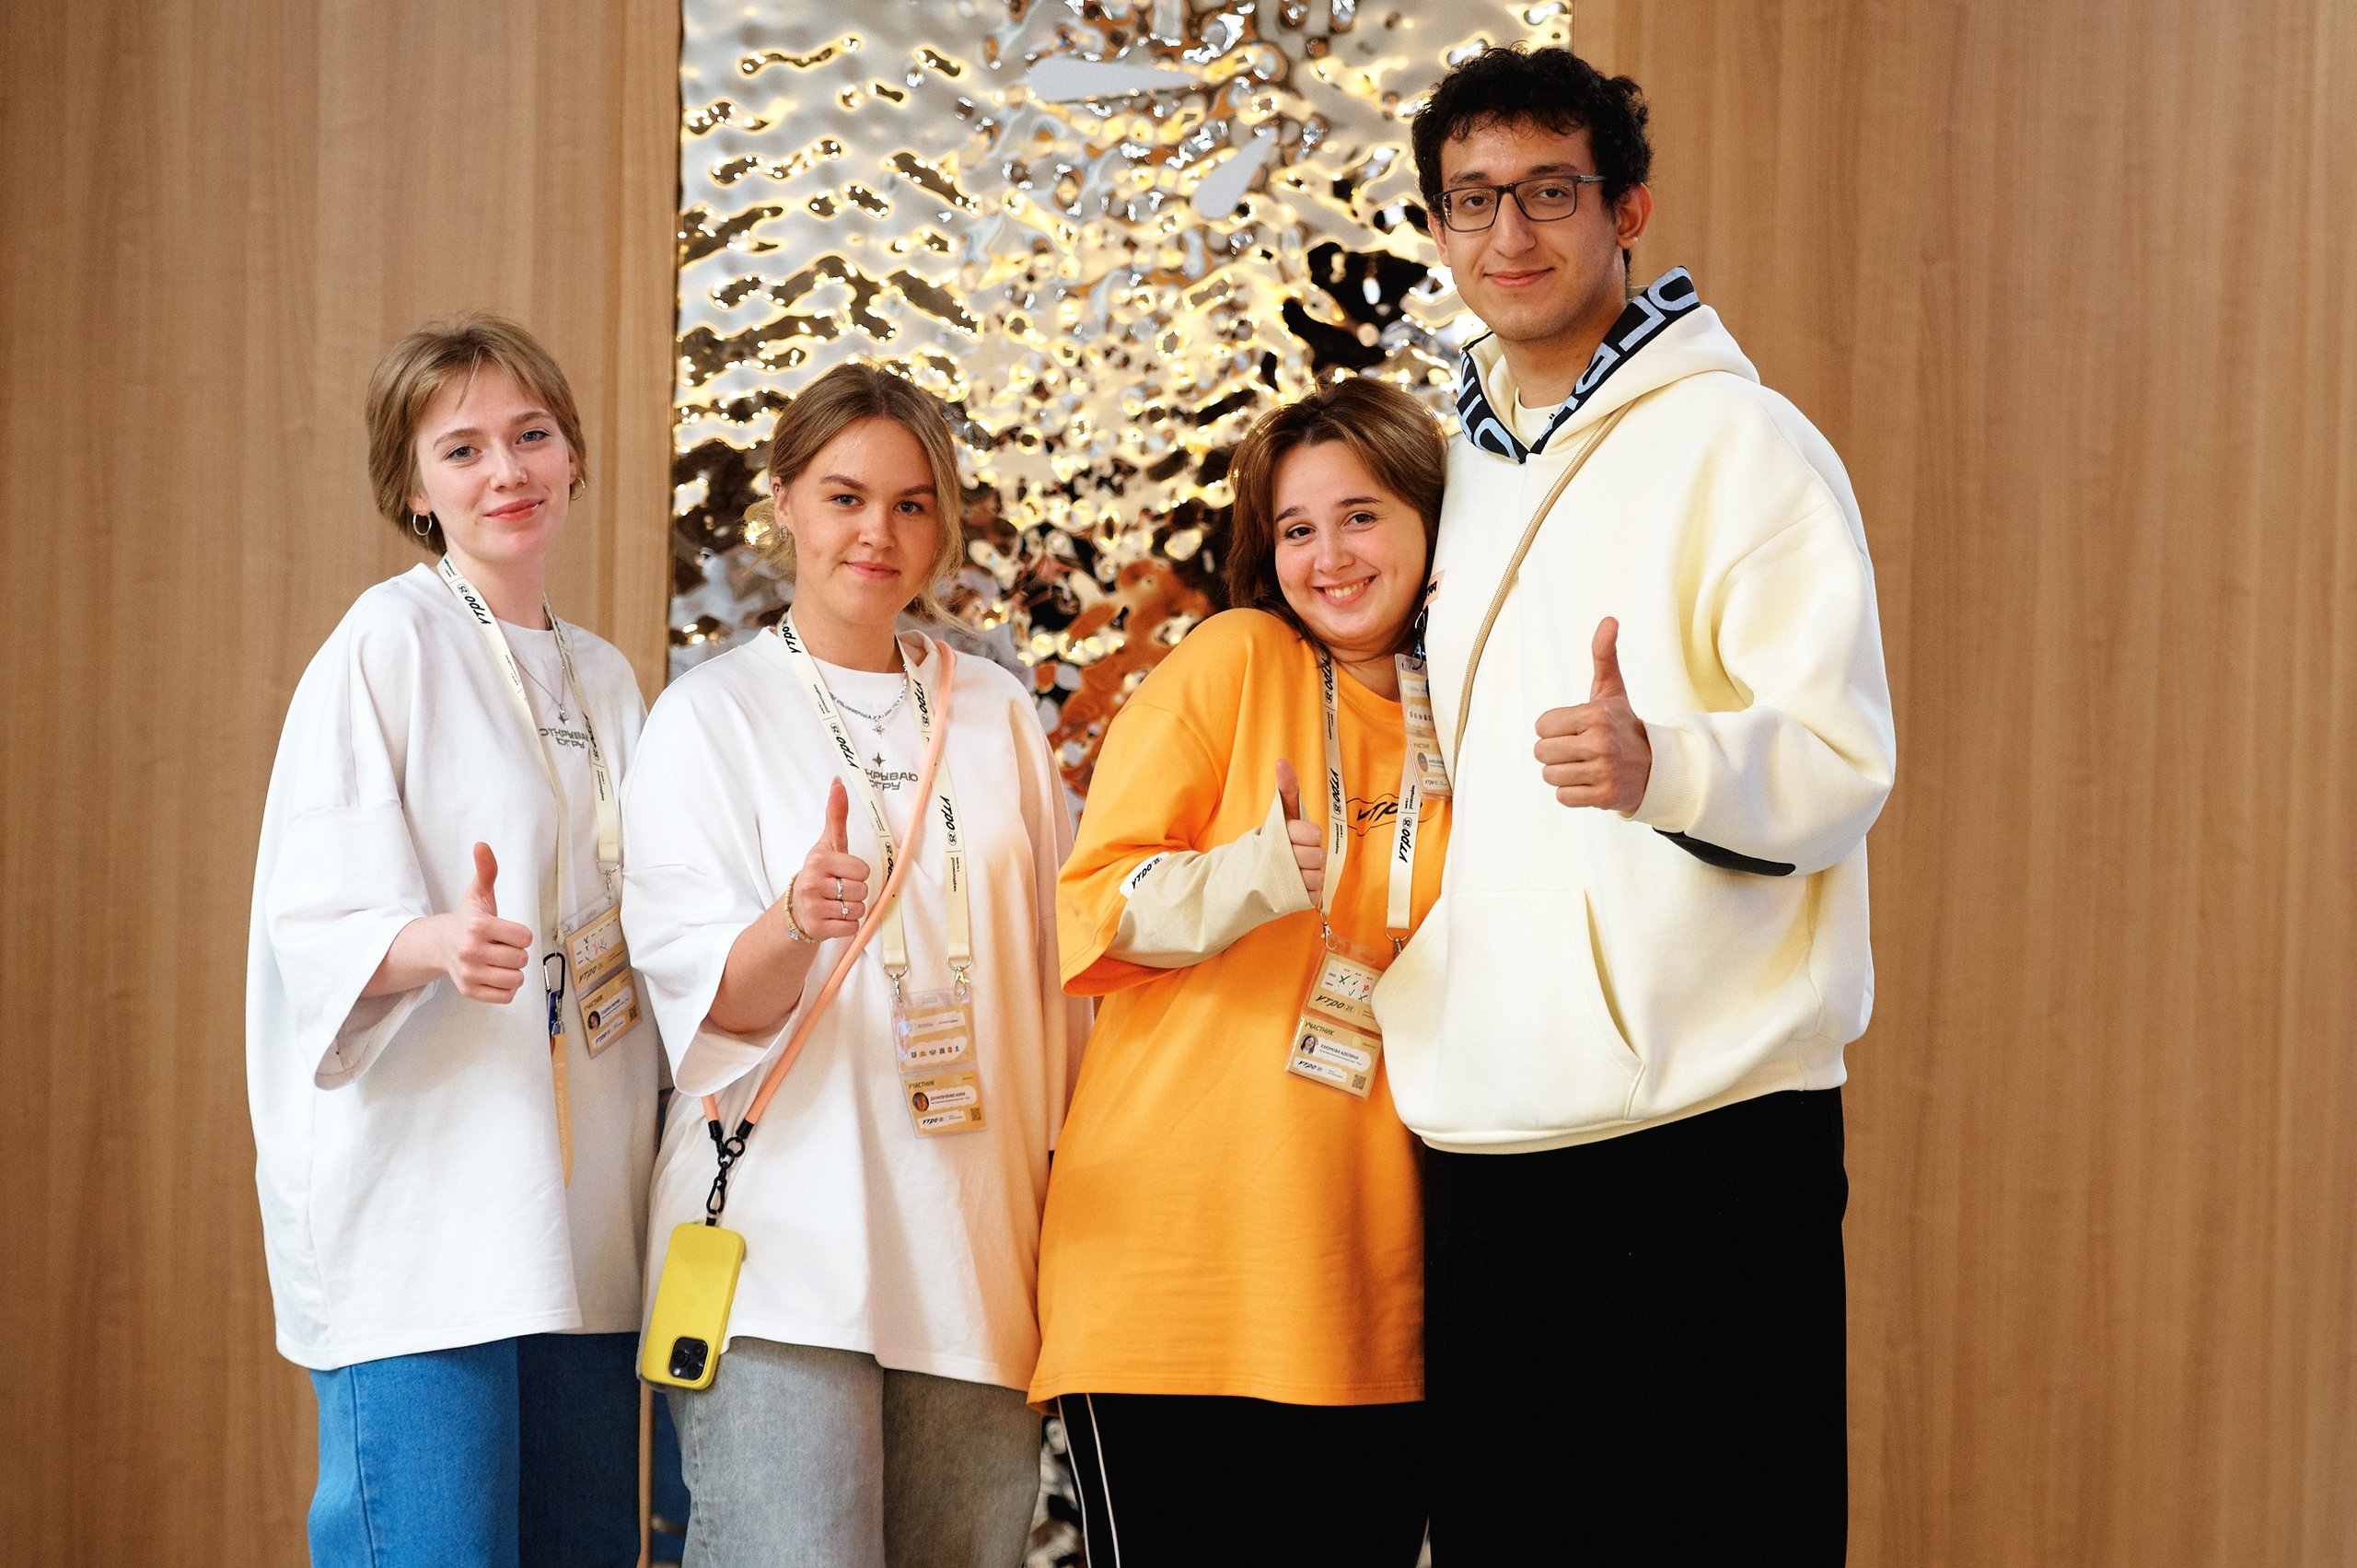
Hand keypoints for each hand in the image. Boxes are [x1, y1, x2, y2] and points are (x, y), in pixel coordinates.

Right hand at [443, 842, 533, 1002]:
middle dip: (516, 952)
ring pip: (517, 979)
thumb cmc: (468, 919)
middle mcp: (471, 951)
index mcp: (478, 926)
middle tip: (500, 946)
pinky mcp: (470, 991)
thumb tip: (482, 845)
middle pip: (521, 959)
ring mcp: (469, 974)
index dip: (521, 934)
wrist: (442, 945)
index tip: (507, 931)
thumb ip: (486, 870)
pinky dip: (506, 987)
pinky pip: (506, 996)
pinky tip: (494, 974)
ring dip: (512, 970)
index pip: (525, 938)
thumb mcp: (478, 893)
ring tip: (497, 960)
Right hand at [789, 779, 872, 939]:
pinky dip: (847, 925)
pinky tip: (833, 918)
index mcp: (818, 860)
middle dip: (854, 891)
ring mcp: (813, 907)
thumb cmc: (819, 873)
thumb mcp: (828, 844)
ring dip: (851, 908)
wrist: (796, 908)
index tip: (841, 872)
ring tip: (835, 903)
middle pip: (862, 890)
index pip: (862, 869)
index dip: (857, 872)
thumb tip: (838, 782)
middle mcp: (812, 883)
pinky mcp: (817, 928)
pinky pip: (852, 927)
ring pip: (858, 909)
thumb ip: (836, 815)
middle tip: (837, 890)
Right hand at [1274, 758, 1325, 900]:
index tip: (1294, 837)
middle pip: (1318, 855)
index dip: (1307, 836)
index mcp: (1277, 836)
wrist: (1233, 886)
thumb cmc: (1264, 846)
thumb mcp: (1275, 818)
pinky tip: (1292, 887)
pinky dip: (1307, 892)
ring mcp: (1283, 884)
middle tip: (1293, 856)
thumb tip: (1282, 761)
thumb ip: (1285, 791)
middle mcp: (1280, 860)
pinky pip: (1315, 895)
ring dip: (1310, 874)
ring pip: (1318, 876)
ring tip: (1292, 872)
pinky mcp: (1287, 903)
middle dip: (1309, 855)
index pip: (1313, 834)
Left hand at [1533, 617, 1651, 812]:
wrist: (1655, 766)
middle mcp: (1599, 743)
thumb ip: (1604, 655)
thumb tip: (1609, 620)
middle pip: (1541, 752)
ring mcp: (1603, 771)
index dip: (1554, 728)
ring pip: (1550, 776)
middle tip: (1580, 749)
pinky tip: (1591, 782)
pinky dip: (1573, 793)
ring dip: (1564, 773)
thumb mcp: (1611, 690)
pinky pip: (1563, 797)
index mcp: (1595, 715)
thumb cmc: (1622, 726)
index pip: (1542, 726)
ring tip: (1586, 765)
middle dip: (1556, 752)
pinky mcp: (1604, 796)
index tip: (1577, 728)